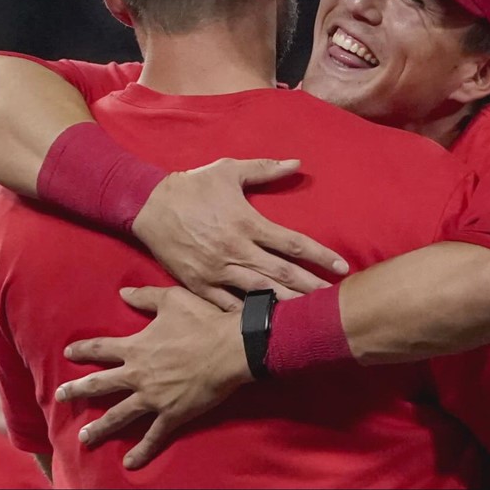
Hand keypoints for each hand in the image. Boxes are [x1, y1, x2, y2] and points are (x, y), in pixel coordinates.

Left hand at [55, 286, 251, 469]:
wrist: (231, 348)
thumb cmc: (203, 321)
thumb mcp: (172, 300)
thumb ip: (145, 297)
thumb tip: (123, 292)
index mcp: (136, 348)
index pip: (101, 349)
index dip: (83, 350)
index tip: (68, 353)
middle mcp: (138, 375)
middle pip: (100, 385)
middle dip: (77, 391)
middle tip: (60, 396)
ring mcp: (153, 398)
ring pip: (119, 415)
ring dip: (100, 428)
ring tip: (84, 438)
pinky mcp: (172, 414)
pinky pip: (153, 436)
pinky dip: (141, 451)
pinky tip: (129, 463)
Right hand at [132, 158, 348, 310]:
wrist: (148, 205)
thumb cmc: (192, 185)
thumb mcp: (229, 170)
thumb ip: (265, 169)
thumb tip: (297, 163)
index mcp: (247, 223)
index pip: (292, 243)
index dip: (320, 255)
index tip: (342, 266)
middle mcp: (236, 250)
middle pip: (282, 274)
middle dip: (311, 287)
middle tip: (334, 301)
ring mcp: (217, 270)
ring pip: (258, 293)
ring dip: (285, 305)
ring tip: (308, 317)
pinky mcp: (199, 285)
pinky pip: (227, 306)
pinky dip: (247, 316)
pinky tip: (266, 326)